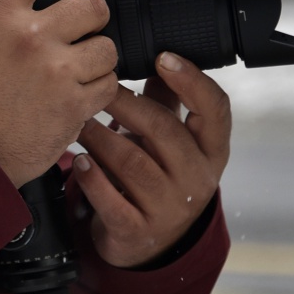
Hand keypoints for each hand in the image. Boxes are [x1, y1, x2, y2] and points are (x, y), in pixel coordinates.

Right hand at [0, 0, 118, 186]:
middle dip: (89, 13)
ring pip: (107, 47)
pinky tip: (77, 93)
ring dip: (96, 55)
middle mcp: (31, 37)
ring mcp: (56, 73)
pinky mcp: (73, 106)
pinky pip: (108, 86)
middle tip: (78, 26)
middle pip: (92, 4)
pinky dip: (98, 89)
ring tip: (77, 65)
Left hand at [70, 52, 230, 267]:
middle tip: (96, 86)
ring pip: (132, 163)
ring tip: (78, 120)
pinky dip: (92, 178)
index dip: (192, 80)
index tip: (163, 56)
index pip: (216, 109)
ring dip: (100, 137)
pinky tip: (79, 161)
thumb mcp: (171, 140)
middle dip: (125, 104)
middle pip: (164, 130)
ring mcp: (171, 208)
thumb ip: (167, 99)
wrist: (151, 243)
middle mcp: (198, 178)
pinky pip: (113, 201)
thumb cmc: (159, 174)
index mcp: (212, 150)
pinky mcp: (139, 230)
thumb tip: (157, 49)